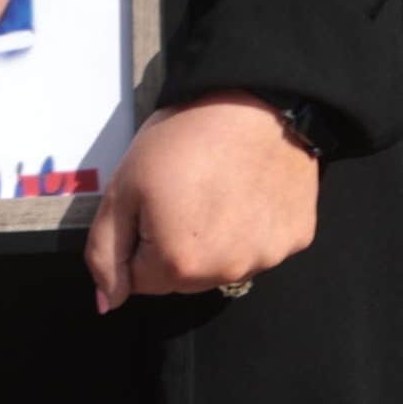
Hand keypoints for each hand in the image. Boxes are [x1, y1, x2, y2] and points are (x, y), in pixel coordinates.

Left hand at [83, 93, 323, 311]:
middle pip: (185, 278)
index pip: (140, 279)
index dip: (140, 238)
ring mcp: (267, 257)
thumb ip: (105, 252)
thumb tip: (106, 304)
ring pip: (224, 265)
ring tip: (222, 190)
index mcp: (178, 264)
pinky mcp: (297, 238)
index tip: (155, 201)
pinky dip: (254, 228)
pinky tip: (252, 192)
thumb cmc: (186, 137)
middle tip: (187, 193)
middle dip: (178, 245)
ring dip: (217, 241)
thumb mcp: (124, 187)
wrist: (258, 99)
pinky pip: (262, 248)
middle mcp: (227, 272)